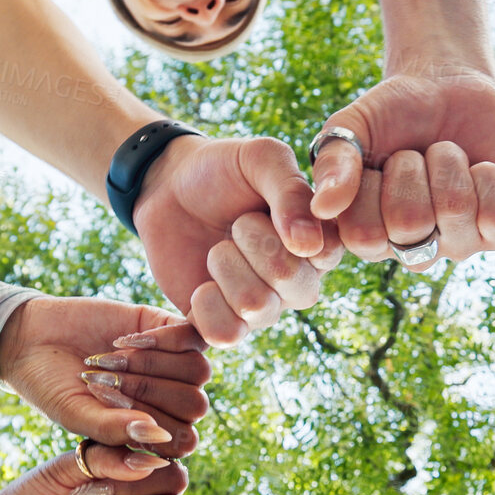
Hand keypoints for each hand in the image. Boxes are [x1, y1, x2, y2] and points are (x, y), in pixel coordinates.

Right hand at [0, 296, 210, 456]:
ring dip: (151, 367)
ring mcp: (172, 362)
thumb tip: (160, 435)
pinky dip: (161, 340)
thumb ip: (115, 430)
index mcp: (155, 430)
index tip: (108, 412)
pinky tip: (122, 341)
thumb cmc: (53, 388)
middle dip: (147, 394)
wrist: (31, 341)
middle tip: (100, 382)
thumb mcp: (78, 416)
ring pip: (197, 370)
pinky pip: (191, 335)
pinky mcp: (165, 326)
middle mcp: (170, 399)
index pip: (184, 440)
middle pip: (195, 405)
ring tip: (108, 362)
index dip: (152, 427)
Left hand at [134, 136, 345, 346]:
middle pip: (294, 283)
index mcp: (320, 243)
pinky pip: (225, 335)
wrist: (168, 188)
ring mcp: (265, 309)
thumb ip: (291, 191)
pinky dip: (205, 305)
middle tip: (238, 224)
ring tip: (218, 248)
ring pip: (257, 307)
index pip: (326, 252)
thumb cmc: (222, 170)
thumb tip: (309, 247)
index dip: (288, 226)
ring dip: (225, 266)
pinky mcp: (226, 326)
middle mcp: (300, 283)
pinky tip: (202, 283)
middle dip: (253, 243)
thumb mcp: (260, 159)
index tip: (264, 206)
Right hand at [311, 70, 494, 270]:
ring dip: (450, 163)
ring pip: (456, 210)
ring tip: (446, 155)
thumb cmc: (391, 113)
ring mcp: (459, 243)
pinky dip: (491, 176)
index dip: (370, 188)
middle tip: (414, 155)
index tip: (375, 164)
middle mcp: (414, 249)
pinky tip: (481, 167)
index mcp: (370, 235)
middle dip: (412, 167)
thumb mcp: (350, 128)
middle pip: (411, 223)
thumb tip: (324, 207)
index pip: (364, 236)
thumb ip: (332, 162)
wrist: (448, 88)